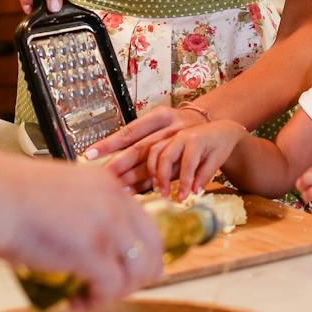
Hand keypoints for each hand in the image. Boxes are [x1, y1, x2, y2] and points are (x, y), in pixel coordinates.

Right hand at [0, 146, 163, 306]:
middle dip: (138, 277)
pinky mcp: (92, 251)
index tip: (123, 271)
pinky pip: (111, 288)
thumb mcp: (60, 194)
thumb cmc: (9, 197)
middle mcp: (115, 203)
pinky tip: (75, 302)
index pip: (145, 224)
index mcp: (108, 185)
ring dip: (116, 293)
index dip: (139, 254)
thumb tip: (82, 245)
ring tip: (87, 298)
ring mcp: (107, 227)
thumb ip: (81, 212)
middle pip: (153, 249)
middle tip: (111, 291)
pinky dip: (96, 302)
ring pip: (137, 272)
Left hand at [89, 103, 208, 190]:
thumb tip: (115, 174)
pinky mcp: (199, 146)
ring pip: (161, 157)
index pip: (129, 132)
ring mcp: (185, 135)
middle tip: (104, 179)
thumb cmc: (185, 136)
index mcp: (158, 117)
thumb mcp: (165, 135)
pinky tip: (168, 193)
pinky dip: (177, 181)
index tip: (88, 154)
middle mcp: (170, 125)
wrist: (222, 130)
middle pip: (141, 147)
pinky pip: (185, 166)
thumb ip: (144, 150)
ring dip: (148, 178)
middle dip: (121, 165)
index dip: (109, 144)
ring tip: (131, 193)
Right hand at [144, 119, 247, 200]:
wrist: (221, 129)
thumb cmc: (221, 144)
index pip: (187, 164)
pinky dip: (152, 165)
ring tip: (157, 187)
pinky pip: (155, 151)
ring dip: (153, 170)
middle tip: (165, 194)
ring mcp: (173, 137)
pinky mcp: (168, 140)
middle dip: (163, 177)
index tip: (182, 197)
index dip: (184, 182)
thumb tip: (194, 191)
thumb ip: (204, 175)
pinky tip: (156, 179)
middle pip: (165, 156)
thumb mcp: (217, 160)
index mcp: (196, 140)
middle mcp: (181, 136)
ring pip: (155, 151)